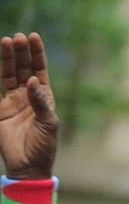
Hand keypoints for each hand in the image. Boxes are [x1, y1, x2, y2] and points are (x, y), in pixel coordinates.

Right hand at [0, 32, 58, 179]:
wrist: (28, 165)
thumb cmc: (44, 146)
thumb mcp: (48, 124)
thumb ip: (41, 102)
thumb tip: (32, 81)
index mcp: (44, 97)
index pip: (40, 70)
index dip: (37, 54)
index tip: (34, 37)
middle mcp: (28, 95)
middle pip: (22, 68)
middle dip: (21, 52)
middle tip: (17, 37)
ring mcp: (12, 100)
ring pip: (8, 74)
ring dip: (7, 58)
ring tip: (6, 41)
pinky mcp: (0, 108)